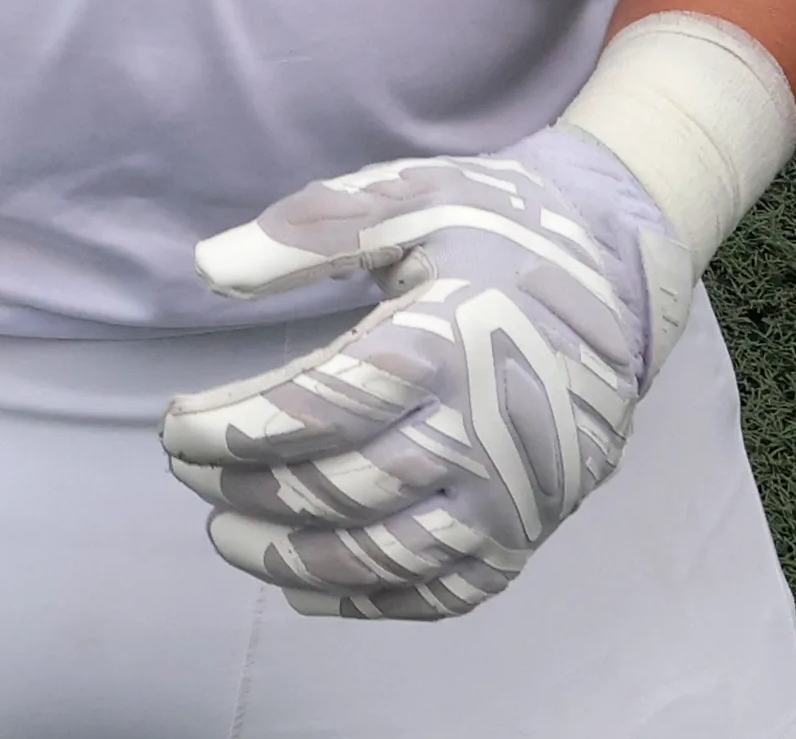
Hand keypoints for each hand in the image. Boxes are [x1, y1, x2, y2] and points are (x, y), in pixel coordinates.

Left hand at [158, 132, 686, 621]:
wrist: (622, 268)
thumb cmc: (502, 224)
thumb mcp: (411, 195)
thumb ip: (310, 232)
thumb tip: (207, 267)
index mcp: (444, 343)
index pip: (306, 413)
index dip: (224, 430)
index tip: (173, 425)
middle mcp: (482, 431)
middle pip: (332, 490)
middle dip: (241, 487)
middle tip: (188, 471)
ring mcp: (511, 494)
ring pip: (379, 555)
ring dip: (288, 556)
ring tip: (227, 533)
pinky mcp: (529, 530)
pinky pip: (441, 593)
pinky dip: (368, 599)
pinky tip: (308, 584)